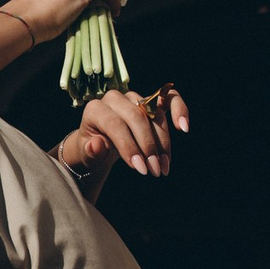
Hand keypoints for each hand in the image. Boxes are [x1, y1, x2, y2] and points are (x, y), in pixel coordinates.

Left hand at [57, 84, 188, 178]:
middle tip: (154, 170)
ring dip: (163, 143)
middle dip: (148, 146)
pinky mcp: (151, 101)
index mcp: (95, 109)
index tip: (140, 169)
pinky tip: (184, 127)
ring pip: (154, 115)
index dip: (129, 146)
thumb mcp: (85, 155)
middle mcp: (115, 98)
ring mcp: (134, 98)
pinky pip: (169, 98)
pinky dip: (179, 109)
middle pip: (137, 118)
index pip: (115, 124)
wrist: (100, 143)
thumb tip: (96, 145)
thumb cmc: (92, 150)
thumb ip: (89, 151)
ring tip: (164, 167)